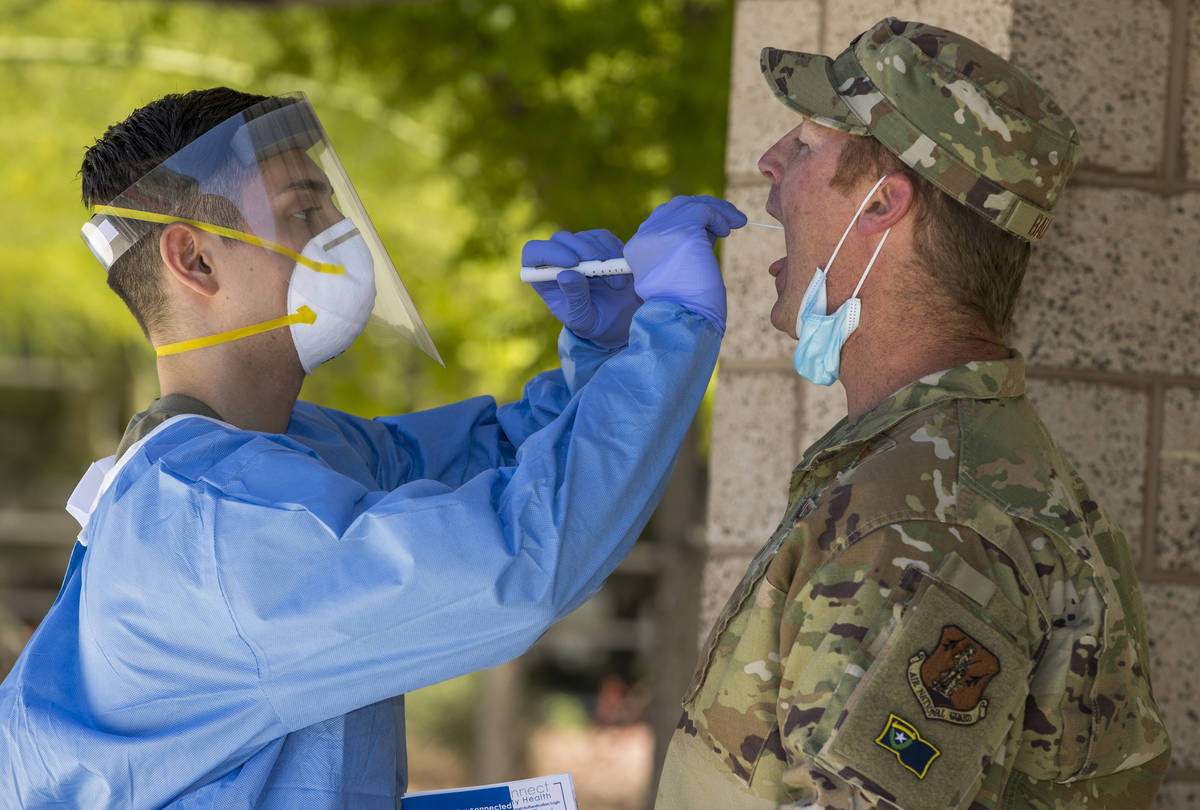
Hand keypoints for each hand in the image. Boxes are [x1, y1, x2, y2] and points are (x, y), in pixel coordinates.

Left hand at [523, 229, 642, 348]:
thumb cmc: (592, 321)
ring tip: (616, 284)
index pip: (533, 252)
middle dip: (583, 252)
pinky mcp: (597, 241)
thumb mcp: (581, 318)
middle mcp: (558, 257)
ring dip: (604, 258)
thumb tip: (566, 275)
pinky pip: (603, 237)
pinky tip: (620, 270)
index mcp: (544, 276)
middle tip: (602, 271)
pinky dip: (615, 251)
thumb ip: (574, 298)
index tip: (573, 263)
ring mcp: (577, 247)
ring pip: (585, 237)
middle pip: (561, 239)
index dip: (549, 252)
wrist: (617, 317)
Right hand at [622, 195, 746, 332]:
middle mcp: (644, 236)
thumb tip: (705, 231)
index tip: (708, 229)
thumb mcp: (672, 273)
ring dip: (717, 210)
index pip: (661, 221)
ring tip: (735, 221)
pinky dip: (720, 217)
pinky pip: (704, 211)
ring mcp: (661, 231)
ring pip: (690, 206)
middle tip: (724, 219)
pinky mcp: (683, 230)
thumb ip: (679, 249)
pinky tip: (728, 230)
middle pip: (674, 208)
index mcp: (637, 248)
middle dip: (702, 210)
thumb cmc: (683, 306)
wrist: (682, 320)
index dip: (687, 220)